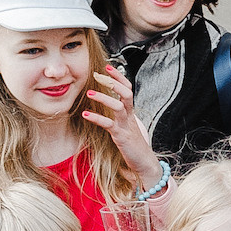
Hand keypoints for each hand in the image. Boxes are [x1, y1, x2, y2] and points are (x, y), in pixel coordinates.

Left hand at [79, 69, 164, 189]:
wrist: (144, 163)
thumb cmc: (133, 145)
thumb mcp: (127, 126)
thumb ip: (120, 115)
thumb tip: (110, 104)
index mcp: (131, 112)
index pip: (128, 89)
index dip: (119, 77)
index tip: (108, 67)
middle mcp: (130, 116)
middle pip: (126, 93)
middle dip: (114, 82)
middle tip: (98, 74)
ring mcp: (126, 126)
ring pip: (119, 107)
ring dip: (104, 98)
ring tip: (89, 93)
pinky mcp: (121, 137)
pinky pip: (109, 124)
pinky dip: (97, 118)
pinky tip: (86, 114)